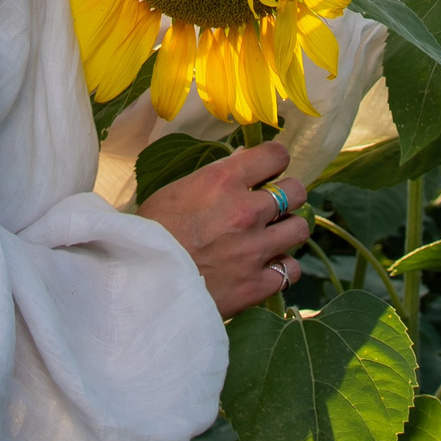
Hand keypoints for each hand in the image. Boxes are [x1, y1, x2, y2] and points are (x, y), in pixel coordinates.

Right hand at [137, 139, 307, 316]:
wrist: (141, 284)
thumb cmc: (151, 233)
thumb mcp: (177, 191)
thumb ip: (216, 177)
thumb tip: (243, 161)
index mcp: (223, 181)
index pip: (276, 155)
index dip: (275, 161)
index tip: (269, 170)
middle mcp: (246, 211)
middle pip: (297, 192)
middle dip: (287, 196)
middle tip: (272, 206)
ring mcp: (255, 249)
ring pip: (299, 229)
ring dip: (287, 231)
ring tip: (271, 237)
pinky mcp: (257, 284)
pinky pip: (291, 270)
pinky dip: (282, 268)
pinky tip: (266, 267)